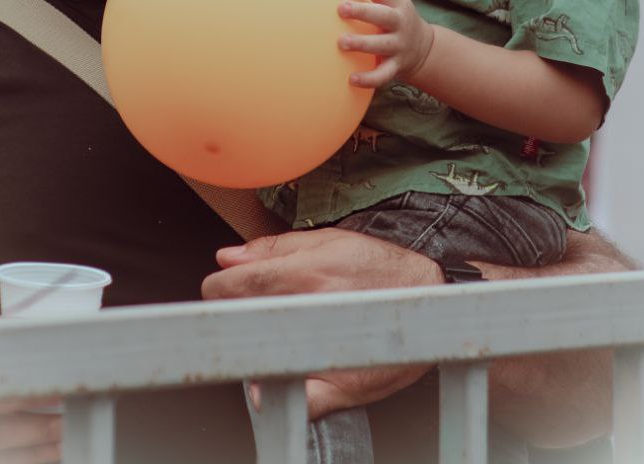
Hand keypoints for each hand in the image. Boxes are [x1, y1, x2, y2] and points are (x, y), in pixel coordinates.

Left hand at [202, 227, 441, 418]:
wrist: (426, 297)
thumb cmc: (376, 265)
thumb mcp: (325, 241)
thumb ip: (272, 249)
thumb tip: (226, 257)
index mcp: (309, 272)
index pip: (238, 285)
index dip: (218, 288)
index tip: (217, 291)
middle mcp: (316, 311)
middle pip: (247, 321)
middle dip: (237, 315)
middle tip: (247, 310)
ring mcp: (329, 352)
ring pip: (263, 359)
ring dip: (258, 347)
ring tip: (275, 334)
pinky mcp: (342, 388)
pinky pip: (294, 401)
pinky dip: (281, 390)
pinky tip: (284, 372)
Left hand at [339, 0, 434, 88]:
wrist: (424, 48)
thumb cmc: (398, 14)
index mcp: (396, 3)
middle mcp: (399, 23)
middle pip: (383, 16)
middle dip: (363, 12)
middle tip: (340, 9)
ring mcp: (399, 45)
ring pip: (382, 46)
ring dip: (362, 44)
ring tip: (341, 42)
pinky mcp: (396, 66)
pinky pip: (384, 74)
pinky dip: (369, 79)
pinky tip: (351, 79)